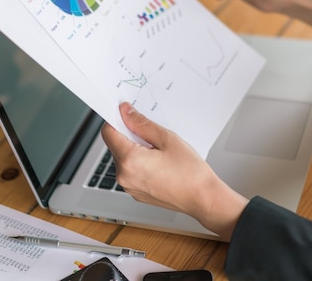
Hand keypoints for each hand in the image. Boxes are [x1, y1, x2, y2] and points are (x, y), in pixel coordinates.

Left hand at [101, 102, 247, 239]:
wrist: (203, 198)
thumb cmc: (190, 172)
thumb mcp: (167, 139)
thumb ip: (141, 124)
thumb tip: (125, 112)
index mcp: (129, 161)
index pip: (108, 133)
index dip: (116, 120)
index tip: (126, 114)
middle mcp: (124, 177)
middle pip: (115, 145)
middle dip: (129, 136)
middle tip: (152, 134)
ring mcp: (130, 187)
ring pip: (123, 158)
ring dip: (134, 150)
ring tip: (158, 151)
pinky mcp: (136, 193)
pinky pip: (130, 172)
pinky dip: (139, 163)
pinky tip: (158, 163)